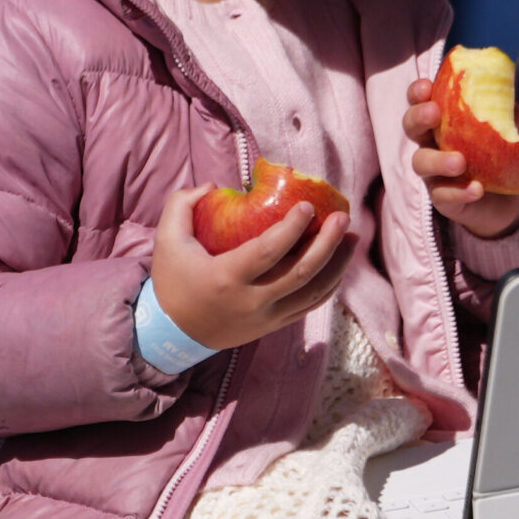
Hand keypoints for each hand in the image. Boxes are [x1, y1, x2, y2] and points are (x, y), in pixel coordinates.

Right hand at [150, 183, 351, 349]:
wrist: (174, 334)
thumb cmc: (173, 281)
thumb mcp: (167, 240)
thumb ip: (183, 204)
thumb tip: (214, 184)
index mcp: (226, 278)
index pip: (267, 252)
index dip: (291, 229)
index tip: (308, 206)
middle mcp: (251, 301)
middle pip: (301, 273)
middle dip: (327, 244)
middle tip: (342, 217)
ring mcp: (266, 318)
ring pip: (313, 293)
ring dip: (337, 265)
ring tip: (351, 237)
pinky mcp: (274, 326)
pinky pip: (310, 306)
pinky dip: (329, 285)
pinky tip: (339, 263)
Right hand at [403, 77, 518, 239]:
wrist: (509, 199)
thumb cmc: (503, 155)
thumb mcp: (513, 130)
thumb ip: (508, 113)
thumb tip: (507, 99)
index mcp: (444, 120)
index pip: (422, 101)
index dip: (418, 92)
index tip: (426, 86)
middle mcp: (431, 143)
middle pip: (411, 126)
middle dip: (418, 116)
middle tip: (434, 113)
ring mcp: (433, 172)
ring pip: (421, 162)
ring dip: (438, 160)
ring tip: (460, 162)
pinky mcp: (442, 198)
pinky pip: (442, 194)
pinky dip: (459, 191)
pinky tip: (477, 189)